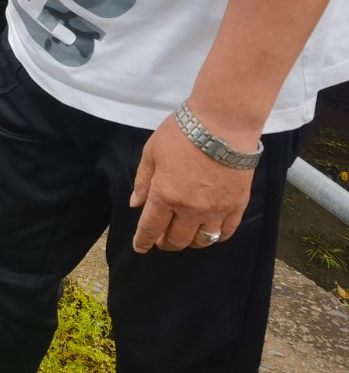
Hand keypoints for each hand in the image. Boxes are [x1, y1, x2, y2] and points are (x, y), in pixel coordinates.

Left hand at [129, 115, 255, 252]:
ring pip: (202, 240)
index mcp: (165, 195)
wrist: (222, 125)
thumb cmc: (181, 134)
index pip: (151, 227)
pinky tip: (210, 233)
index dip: (143, 241)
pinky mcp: (237, 205)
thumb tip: (135, 204)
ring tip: (184, 237)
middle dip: (165, 243)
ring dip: (190, 242)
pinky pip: (226, 232)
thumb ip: (143, 181)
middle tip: (161, 240)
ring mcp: (216, 210)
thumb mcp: (152, 153)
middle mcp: (190, 209)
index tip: (139, 248)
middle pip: (177, 239)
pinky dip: (216, 237)